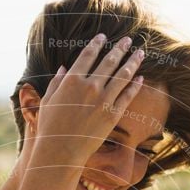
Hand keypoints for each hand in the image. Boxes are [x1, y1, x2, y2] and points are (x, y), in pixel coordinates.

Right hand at [31, 34, 145, 165]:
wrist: (60, 152)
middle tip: (128, 40)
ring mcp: (103, 100)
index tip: (103, 37)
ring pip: (123, 75)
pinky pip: (127, 96)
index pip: (88, 55)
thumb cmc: (50, 128)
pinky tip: (140, 78)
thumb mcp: (48, 101)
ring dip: (133, 62)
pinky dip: (135, 85)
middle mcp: (90, 86)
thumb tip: (64, 68)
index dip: (97, 44)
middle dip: (120, 48)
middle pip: (109, 61)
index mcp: (72, 80)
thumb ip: (56, 82)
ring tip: (140, 53)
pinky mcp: (113, 114)